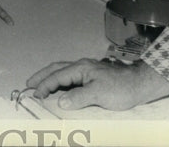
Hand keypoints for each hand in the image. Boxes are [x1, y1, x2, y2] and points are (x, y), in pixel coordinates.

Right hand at [27, 58, 168, 110]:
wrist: (140, 84)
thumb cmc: (121, 88)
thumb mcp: (99, 94)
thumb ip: (79, 97)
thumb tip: (60, 101)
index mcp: (81, 68)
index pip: (57, 76)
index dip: (45, 85)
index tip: (35, 95)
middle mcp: (82, 67)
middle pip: (56, 68)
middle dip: (42, 76)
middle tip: (29, 84)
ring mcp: (87, 71)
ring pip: (63, 71)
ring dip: (50, 77)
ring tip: (40, 85)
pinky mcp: (93, 77)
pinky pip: (71, 77)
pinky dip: (61, 81)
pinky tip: (60, 88)